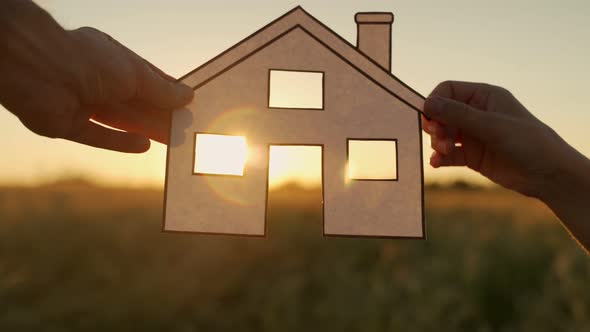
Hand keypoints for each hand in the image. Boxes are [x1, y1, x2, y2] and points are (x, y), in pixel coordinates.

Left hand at [0, 3, 192, 152]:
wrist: (39, 72)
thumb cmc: (88, 61)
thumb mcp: (134, 73)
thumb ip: (160, 89)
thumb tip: (187, 96)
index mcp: (110, 59)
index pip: (145, 77)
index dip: (166, 90)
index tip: (187, 103)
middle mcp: (95, 79)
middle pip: (134, 102)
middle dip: (159, 114)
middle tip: (185, 127)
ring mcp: (81, 102)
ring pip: (120, 120)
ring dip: (146, 129)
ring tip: (173, 139)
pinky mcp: (67, 124)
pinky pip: (98, 136)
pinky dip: (120, 141)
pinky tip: (143, 146)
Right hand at [422, 81, 574, 198]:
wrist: (548, 174)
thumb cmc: (527, 142)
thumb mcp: (491, 125)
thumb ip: (458, 114)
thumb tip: (427, 104)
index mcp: (483, 97)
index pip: (447, 90)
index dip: (435, 102)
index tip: (430, 117)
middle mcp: (476, 114)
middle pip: (441, 113)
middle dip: (436, 126)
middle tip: (440, 138)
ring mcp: (473, 135)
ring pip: (442, 134)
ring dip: (438, 143)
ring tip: (445, 152)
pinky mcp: (472, 156)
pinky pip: (448, 154)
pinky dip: (440, 158)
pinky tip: (436, 163)